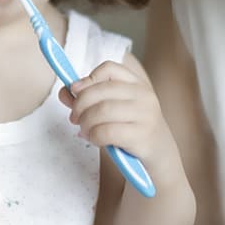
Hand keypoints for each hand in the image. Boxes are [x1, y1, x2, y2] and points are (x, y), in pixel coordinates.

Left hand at [61, 60, 185, 184]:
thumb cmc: (130, 128)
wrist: (160, 156)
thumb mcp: (113, 110)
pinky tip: (95, 139)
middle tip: (74, 118)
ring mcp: (145, 115)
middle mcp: (144, 95)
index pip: (108, 69)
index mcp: (137, 84)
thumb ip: (89, 98)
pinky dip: (94, 136)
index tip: (76, 91)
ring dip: (85, 123)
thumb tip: (64, 92)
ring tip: (84, 130)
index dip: (87, 79)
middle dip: (79, 105)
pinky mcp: (142, 136)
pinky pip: (106, 132)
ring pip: (101, 111)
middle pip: (99, 91)